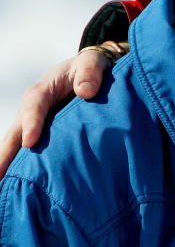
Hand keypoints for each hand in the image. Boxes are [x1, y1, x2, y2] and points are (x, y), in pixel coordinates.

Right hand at [0, 41, 125, 177]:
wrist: (91, 72)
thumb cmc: (91, 66)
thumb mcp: (93, 62)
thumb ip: (90, 72)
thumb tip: (86, 91)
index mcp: (44, 89)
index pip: (35, 106)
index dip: (32, 123)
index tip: (31, 142)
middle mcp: (34, 108)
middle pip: (16, 131)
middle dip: (5, 153)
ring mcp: (35, 123)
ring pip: (18, 144)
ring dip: (8, 163)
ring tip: (3, 184)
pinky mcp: (42, 133)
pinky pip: (29, 150)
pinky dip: (22, 165)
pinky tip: (18, 183)